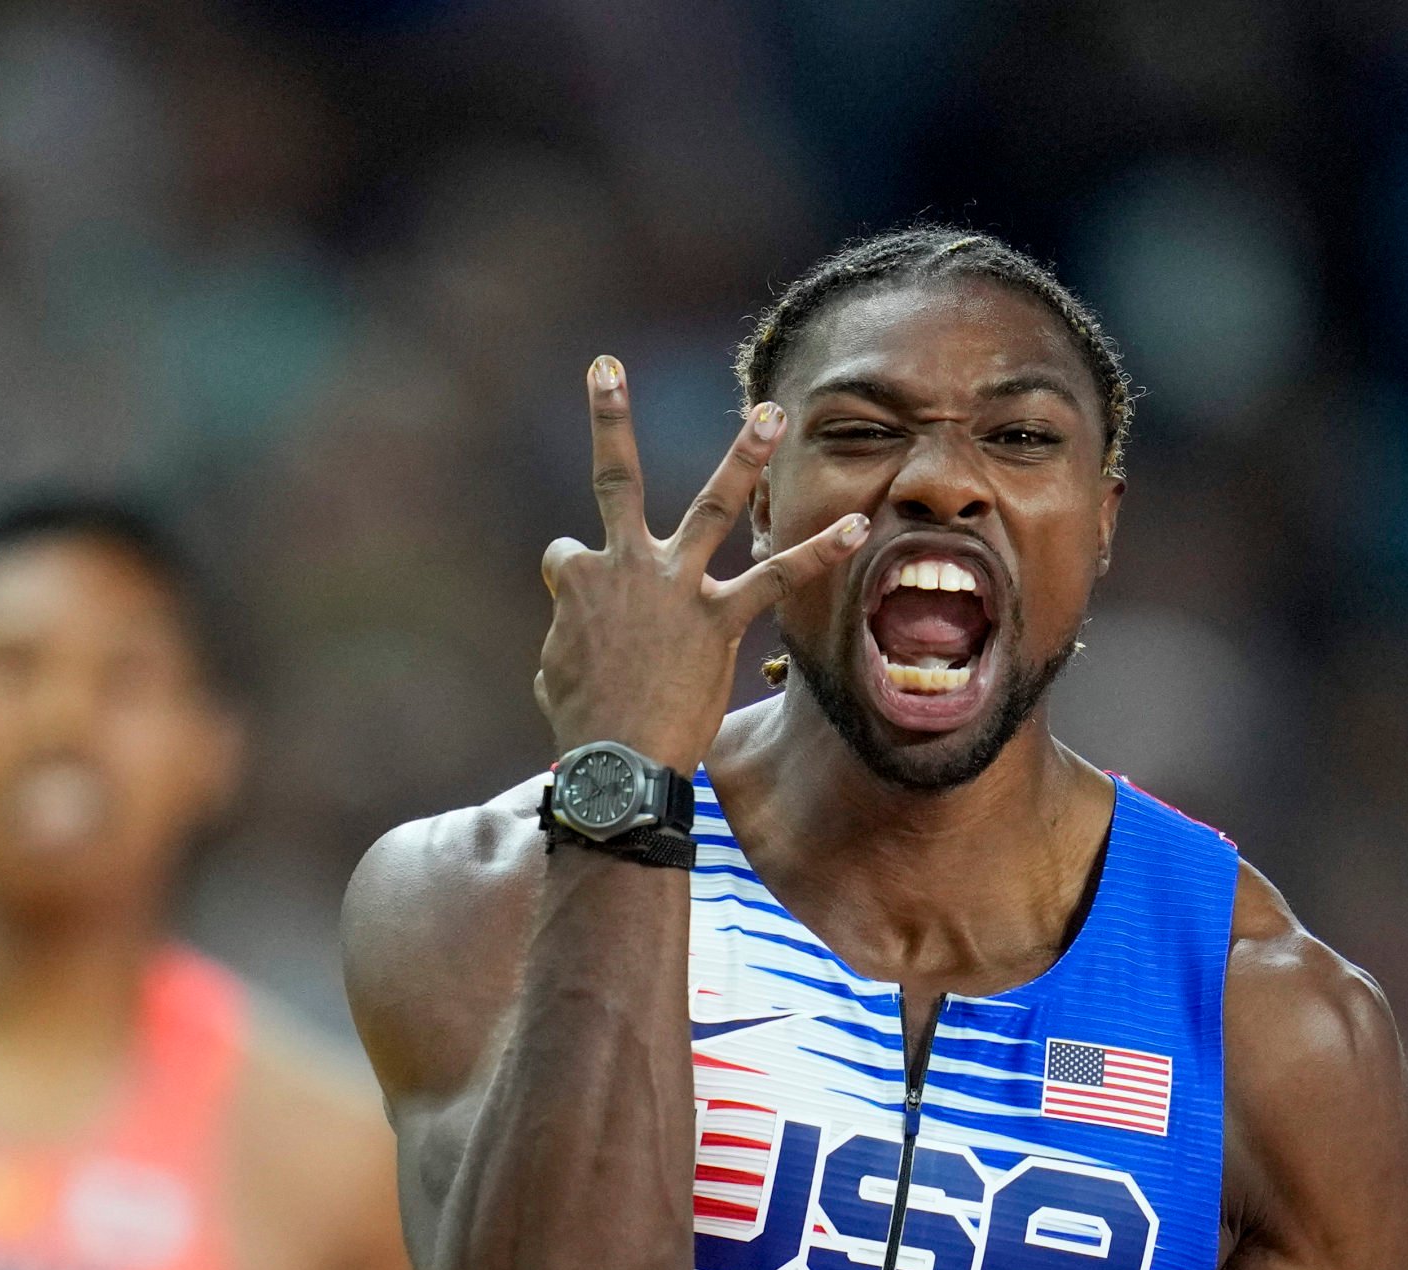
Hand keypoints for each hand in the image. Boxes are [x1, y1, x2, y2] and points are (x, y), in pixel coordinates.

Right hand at [535, 357, 867, 770]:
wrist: (613, 765)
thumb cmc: (581, 727)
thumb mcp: (552, 673)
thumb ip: (566, 638)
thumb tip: (572, 639)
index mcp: (575, 578)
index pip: (568, 554)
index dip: (574, 579)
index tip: (581, 618)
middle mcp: (623, 564)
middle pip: (614, 479)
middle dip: (607, 418)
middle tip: (607, 366)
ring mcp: (674, 586)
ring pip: (711, 504)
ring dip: (742, 455)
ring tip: (770, 412)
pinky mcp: (718, 618)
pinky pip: (776, 577)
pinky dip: (819, 551)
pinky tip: (855, 525)